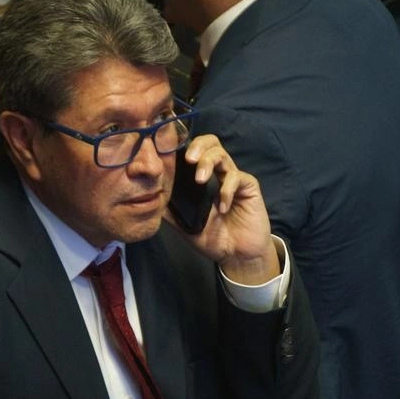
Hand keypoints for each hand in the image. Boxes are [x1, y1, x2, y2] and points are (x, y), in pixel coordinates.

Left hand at [164, 135, 278, 284]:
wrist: (237, 255)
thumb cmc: (214, 239)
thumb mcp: (186, 226)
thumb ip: (172, 211)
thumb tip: (150, 199)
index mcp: (203, 178)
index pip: (194, 151)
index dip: (183, 147)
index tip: (170, 156)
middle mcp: (218, 173)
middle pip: (210, 142)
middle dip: (198, 146)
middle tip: (188, 159)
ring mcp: (234, 179)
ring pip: (222, 154)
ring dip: (208, 162)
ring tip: (200, 180)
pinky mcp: (249, 187)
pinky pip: (237, 177)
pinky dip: (227, 190)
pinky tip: (222, 208)